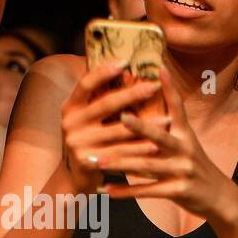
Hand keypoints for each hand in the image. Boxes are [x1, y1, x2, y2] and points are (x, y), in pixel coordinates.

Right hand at [59, 62, 162, 195]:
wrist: (73, 176)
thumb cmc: (88, 139)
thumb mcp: (84, 118)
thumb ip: (97, 99)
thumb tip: (122, 67)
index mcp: (69, 107)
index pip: (86, 84)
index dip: (103, 71)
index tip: (125, 61)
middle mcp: (70, 123)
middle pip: (105, 104)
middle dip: (132, 94)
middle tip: (153, 86)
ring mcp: (78, 142)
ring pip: (118, 130)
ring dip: (146, 125)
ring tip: (167, 119)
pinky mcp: (88, 160)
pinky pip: (120, 153)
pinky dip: (140, 149)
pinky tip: (156, 145)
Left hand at [102, 68, 237, 221]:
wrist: (217, 197)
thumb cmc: (191, 164)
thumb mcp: (183, 142)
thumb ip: (164, 127)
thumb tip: (138, 108)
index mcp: (185, 133)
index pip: (178, 107)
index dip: (170, 88)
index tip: (160, 68)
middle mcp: (185, 149)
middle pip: (160, 136)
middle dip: (141, 127)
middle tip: (121, 117)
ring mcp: (183, 170)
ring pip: (147, 165)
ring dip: (120, 163)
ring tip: (97, 160)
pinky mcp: (179, 190)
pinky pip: (148, 190)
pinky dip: (126, 191)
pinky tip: (106, 189)